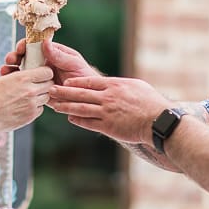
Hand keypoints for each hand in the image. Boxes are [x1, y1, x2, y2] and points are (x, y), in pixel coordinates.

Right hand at [0, 66, 53, 134]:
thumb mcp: (3, 79)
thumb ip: (18, 76)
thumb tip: (26, 74)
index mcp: (22, 78)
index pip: (46, 72)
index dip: (44, 73)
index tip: (41, 74)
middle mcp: (30, 91)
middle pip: (49, 84)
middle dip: (44, 84)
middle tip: (37, 85)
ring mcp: (32, 104)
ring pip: (46, 97)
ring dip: (40, 96)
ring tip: (29, 96)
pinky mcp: (31, 115)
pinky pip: (40, 109)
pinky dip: (35, 107)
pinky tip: (25, 106)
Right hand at [1, 39, 96, 84]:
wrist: (86, 99)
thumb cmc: (84, 78)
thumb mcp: (73, 64)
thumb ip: (60, 55)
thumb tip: (45, 42)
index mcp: (52, 54)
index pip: (35, 46)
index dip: (26, 45)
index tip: (20, 48)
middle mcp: (43, 65)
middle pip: (24, 58)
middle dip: (15, 57)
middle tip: (10, 60)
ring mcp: (39, 78)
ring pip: (21, 71)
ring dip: (11, 70)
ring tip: (4, 71)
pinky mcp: (37, 90)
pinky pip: (24, 86)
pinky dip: (14, 84)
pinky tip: (7, 83)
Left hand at [47, 74, 168, 144]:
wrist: (158, 121)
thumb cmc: (151, 102)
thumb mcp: (136, 86)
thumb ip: (120, 85)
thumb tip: (112, 84)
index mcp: (114, 85)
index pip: (89, 82)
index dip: (75, 82)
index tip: (65, 82)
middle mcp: (107, 97)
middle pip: (80, 94)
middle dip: (64, 92)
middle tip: (50, 90)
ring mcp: (106, 112)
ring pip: (80, 108)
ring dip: (66, 106)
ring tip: (54, 105)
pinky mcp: (108, 126)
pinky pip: (88, 122)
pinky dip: (78, 120)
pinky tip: (69, 118)